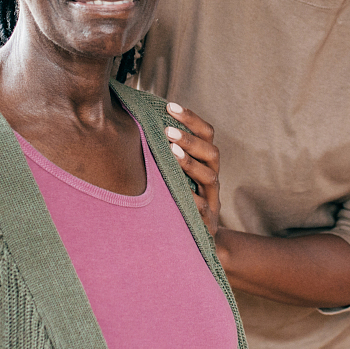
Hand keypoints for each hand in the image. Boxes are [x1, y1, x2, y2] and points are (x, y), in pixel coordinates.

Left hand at [165, 103, 220, 237]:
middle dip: (190, 140)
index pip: (207, 134)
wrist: (192, 243)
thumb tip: (137, 121)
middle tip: (168, 130)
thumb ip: (162, 153)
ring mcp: (212, 200)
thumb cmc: (176, 201)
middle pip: (211, 152)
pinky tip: (175, 192)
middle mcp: (212, 178)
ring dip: (190, 162)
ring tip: (171, 151)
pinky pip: (202, 208)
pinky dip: (191, 199)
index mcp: (205, 162)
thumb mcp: (171, 175)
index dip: (191, 118)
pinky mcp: (207, 222)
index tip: (170, 105)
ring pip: (209, 177)